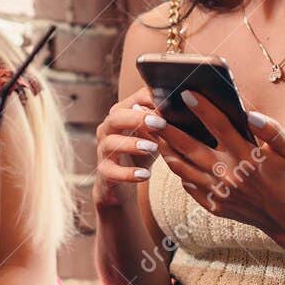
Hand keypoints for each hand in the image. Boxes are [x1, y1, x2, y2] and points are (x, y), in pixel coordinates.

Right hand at [93, 85, 166, 207]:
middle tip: (159, 124)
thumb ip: (162, 123)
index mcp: (122, 115)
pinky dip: (128, 173)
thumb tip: (180, 110)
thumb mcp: (154, 137)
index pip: (134, 100)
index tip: (170, 106)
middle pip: (116, 116)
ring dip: (132, 144)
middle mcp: (108, 129)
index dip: (150, 101)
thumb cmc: (140, 155)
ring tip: (153, 148)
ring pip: (111, 143)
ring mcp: (103, 151)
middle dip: (137, 119)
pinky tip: (145, 175)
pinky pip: (112, 172)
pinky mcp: (104, 172)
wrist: (123, 185)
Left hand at [155, 91, 284, 238]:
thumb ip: (272, 129)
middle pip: (190, 148)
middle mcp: (229, 174)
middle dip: (167, 130)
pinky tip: (171, 158)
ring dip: (165, 150)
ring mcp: (219, 192)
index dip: (201, 108)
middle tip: (148, 116)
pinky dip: (179, 171)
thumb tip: (250, 114)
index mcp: (247, 156)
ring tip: (153, 135)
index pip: (220, 126)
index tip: (184, 93)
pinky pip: (189, 186)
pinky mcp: (214, 206)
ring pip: (183, 168)